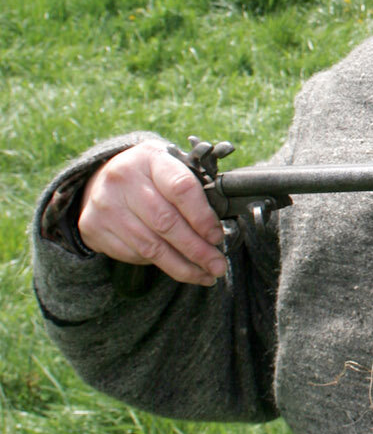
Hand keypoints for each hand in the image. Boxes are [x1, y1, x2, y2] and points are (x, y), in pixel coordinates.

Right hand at [78, 141, 227, 285]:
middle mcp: (123, 179)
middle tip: (218, 265)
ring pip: (151, 246)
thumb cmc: (149, 175)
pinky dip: (160, 265)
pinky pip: (134, 255)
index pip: (182, 188)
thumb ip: (195, 188)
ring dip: (183, 266)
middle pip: (166, 223)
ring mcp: (105, 204)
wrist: (101, 178)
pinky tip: (178, 268)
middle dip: (197, 250)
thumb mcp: (171, 166)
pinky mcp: (93, 227)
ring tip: (205, 275)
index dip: (203, 217)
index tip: (217, 236)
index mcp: (150, 158)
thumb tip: (219, 227)